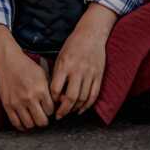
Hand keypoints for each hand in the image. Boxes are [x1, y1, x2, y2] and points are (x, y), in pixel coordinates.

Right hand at [0, 39, 54, 130]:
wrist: (8, 61)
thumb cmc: (26, 66)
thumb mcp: (43, 75)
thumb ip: (49, 90)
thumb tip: (56, 103)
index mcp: (41, 89)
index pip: (51, 110)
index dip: (51, 111)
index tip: (49, 109)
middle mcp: (30, 98)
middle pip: (42, 121)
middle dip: (44, 121)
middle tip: (43, 117)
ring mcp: (18, 103)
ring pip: (29, 125)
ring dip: (33, 123)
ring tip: (34, 118)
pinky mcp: (7, 105)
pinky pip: (16, 123)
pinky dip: (22, 126)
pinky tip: (24, 122)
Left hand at [50, 3, 116, 118]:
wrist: (91, 34)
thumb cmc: (73, 44)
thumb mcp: (60, 56)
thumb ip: (57, 74)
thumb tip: (53, 93)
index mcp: (65, 65)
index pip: (56, 89)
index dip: (53, 99)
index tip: (51, 103)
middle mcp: (77, 70)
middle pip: (70, 97)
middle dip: (63, 110)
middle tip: (59, 115)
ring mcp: (90, 73)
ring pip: (83, 98)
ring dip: (75, 109)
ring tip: (69, 111)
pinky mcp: (99, 75)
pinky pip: (94, 95)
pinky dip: (88, 105)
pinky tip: (81, 109)